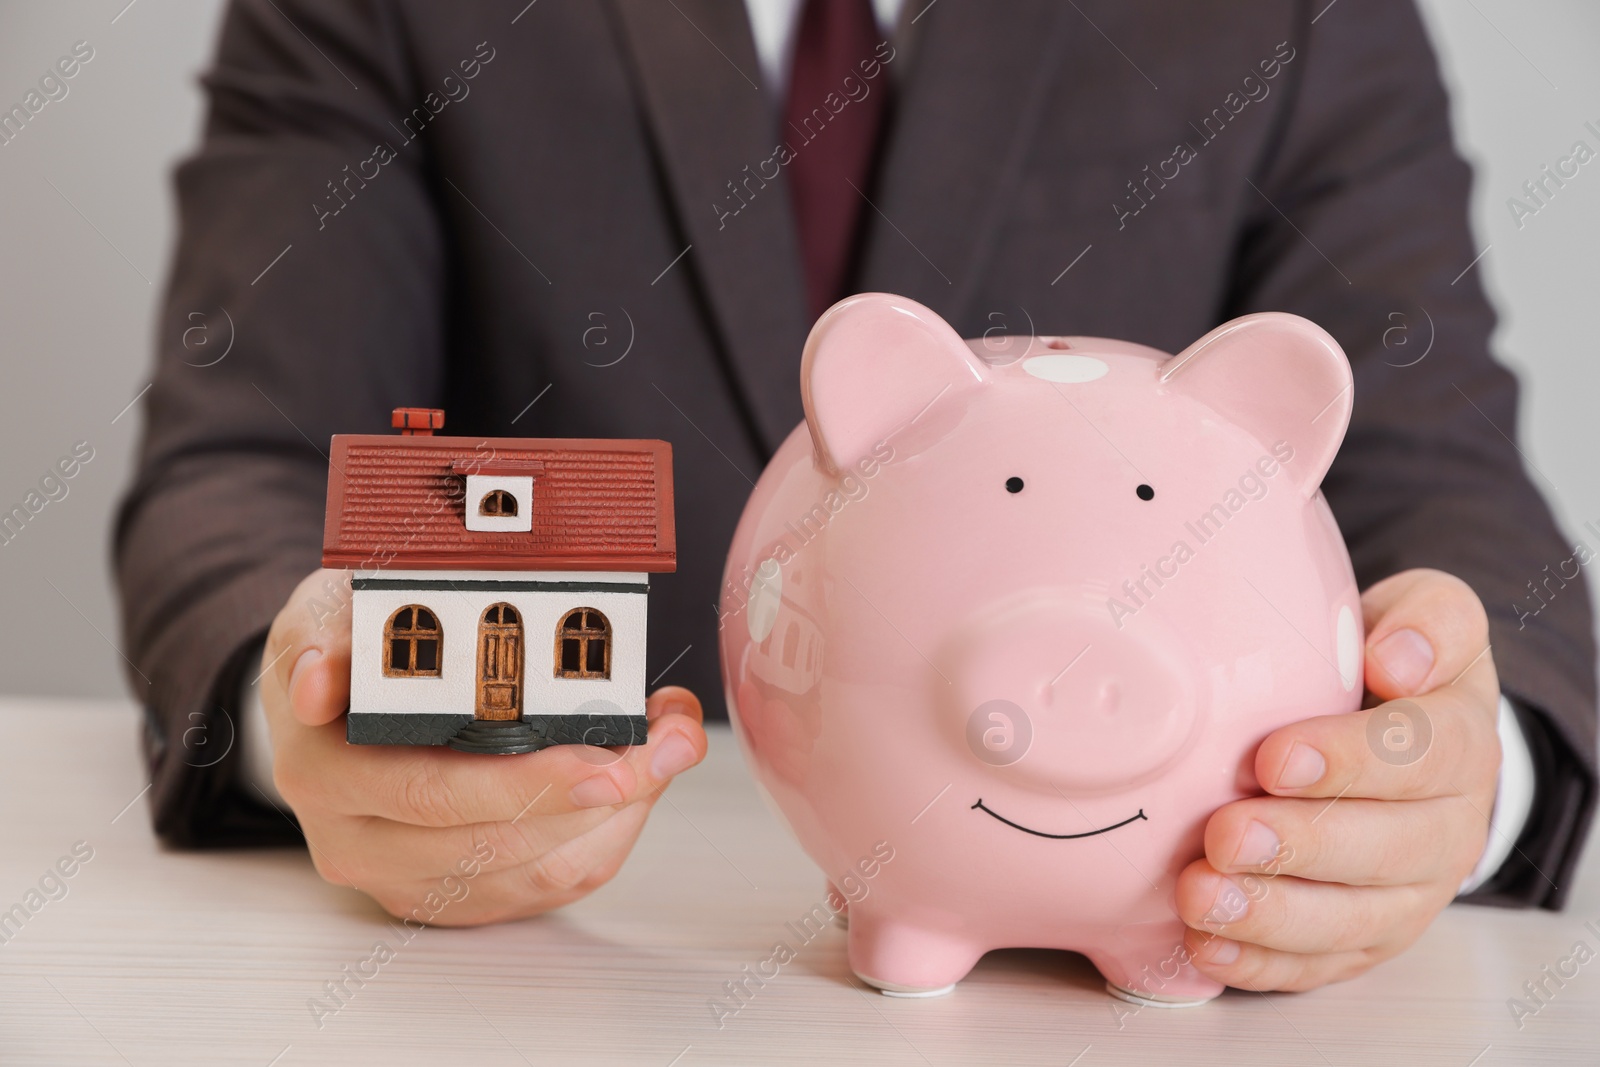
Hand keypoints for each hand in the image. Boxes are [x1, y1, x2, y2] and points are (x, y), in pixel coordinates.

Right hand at [259, 569, 708, 924]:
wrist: (331, 698)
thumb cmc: (348, 647)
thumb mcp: (328, 612)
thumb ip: (331, 633)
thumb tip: (319, 678)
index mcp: (324, 771)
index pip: (429, 794)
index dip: (522, 784)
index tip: (598, 758)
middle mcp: (358, 841)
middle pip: (492, 842)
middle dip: (592, 795)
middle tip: (660, 753)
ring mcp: (408, 877)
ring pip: (533, 870)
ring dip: (617, 812)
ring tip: (669, 745)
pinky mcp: (457, 894)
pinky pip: (549, 883)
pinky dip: (609, 832)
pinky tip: (641, 779)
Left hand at [1177, 568, 1501, 990]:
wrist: (1396, 727)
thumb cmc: (1387, 666)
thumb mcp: (1421, 616)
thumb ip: (1424, 621)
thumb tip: (1394, 656)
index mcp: (1460, 740)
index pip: (1422, 753)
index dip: (1349, 761)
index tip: (1272, 758)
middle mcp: (1447, 825)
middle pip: (1388, 848)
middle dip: (1302, 846)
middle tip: (1227, 835)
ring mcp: (1409, 890)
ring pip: (1354, 919)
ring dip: (1273, 914)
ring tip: (1201, 896)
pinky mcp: (1366, 936)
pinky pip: (1322, 963)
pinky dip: (1262, 962)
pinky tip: (1205, 944)